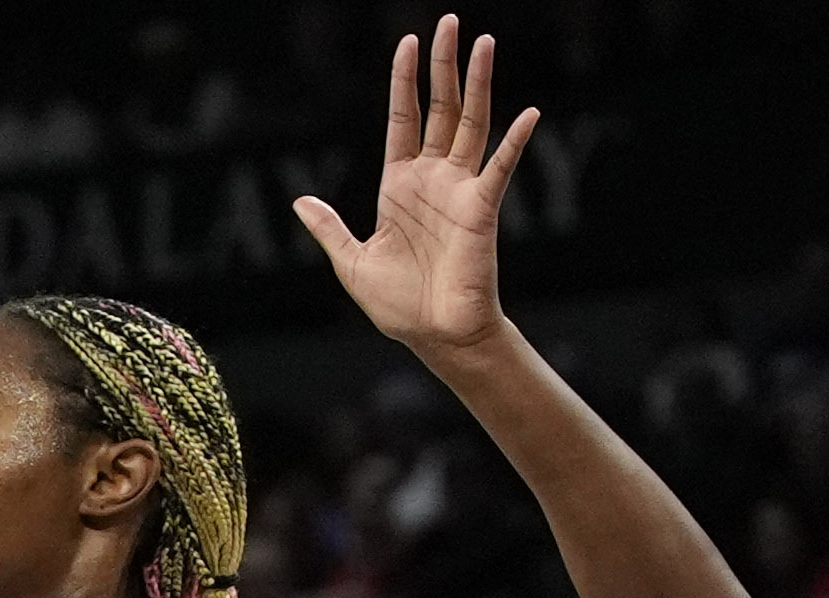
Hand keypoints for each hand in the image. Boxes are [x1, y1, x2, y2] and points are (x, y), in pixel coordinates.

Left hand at [293, 15, 535, 362]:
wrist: (433, 335)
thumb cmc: (398, 305)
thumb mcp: (351, 263)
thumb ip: (329, 228)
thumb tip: (300, 201)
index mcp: (399, 185)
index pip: (402, 118)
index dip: (404, 81)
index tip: (408, 42)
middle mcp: (432, 178)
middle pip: (439, 107)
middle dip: (443, 65)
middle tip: (450, 21)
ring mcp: (459, 189)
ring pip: (470, 123)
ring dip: (477, 83)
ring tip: (483, 42)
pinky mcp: (481, 208)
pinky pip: (500, 168)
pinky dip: (515, 141)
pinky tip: (528, 112)